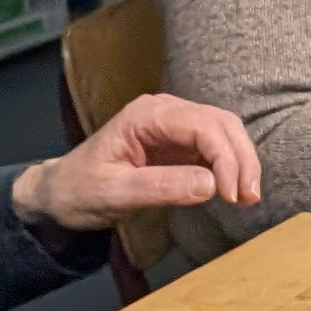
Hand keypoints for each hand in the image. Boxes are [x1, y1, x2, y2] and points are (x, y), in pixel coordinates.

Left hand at [11, 93, 260, 232]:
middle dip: (241, 158)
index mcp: (146, 115)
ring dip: (241, 161)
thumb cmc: (79, 190)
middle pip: (221, 123)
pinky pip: (216, 147)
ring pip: (224, 132)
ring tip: (247, 197)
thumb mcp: (114, 193)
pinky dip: (231, 166)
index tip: (233, 194)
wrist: (60, 193)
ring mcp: (174, 125)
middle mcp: (165, 111)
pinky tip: (234, 189)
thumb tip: (210, 185)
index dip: (226, 157)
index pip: (203, 125)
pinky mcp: (180, 143)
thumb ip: (161, 187)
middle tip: (250, 198)